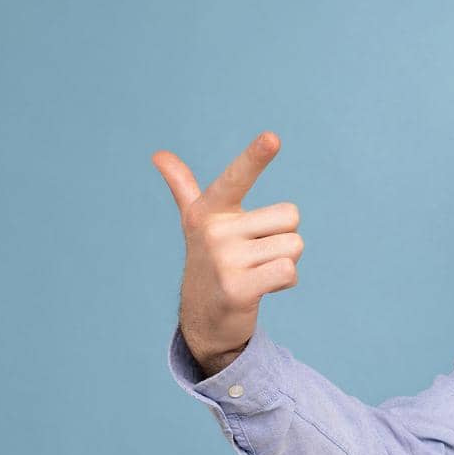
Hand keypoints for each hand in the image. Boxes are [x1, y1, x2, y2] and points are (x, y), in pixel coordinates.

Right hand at [153, 131, 301, 370]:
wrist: (204, 317)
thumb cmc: (210, 261)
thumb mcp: (196, 222)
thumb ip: (183, 187)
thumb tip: (159, 155)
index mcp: (209, 210)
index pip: (236, 177)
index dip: (255, 157)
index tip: (272, 137)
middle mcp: (214, 231)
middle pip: (290, 216)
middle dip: (283, 237)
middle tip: (255, 254)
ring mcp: (224, 261)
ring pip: (294, 246)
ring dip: (284, 261)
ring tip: (256, 272)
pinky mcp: (238, 289)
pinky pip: (288, 271)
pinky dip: (285, 282)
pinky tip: (261, 289)